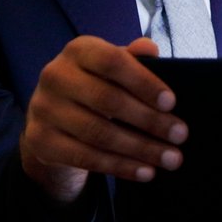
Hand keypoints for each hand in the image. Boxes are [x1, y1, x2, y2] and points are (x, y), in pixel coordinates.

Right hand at [19, 35, 186, 202]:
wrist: (51, 118)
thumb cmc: (93, 86)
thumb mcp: (111, 68)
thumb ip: (131, 58)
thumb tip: (150, 49)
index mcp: (78, 50)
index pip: (112, 61)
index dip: (143, 82)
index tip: (171, 102)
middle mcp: (55, 75)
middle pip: (108, 100)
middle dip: (149, 120)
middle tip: (180, 135)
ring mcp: (43, 109)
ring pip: (98, 134)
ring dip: (140, 149)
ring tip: (170, 158)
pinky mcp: (40, 140)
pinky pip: (86, 158)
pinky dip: (120, 167)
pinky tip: (145, 171)